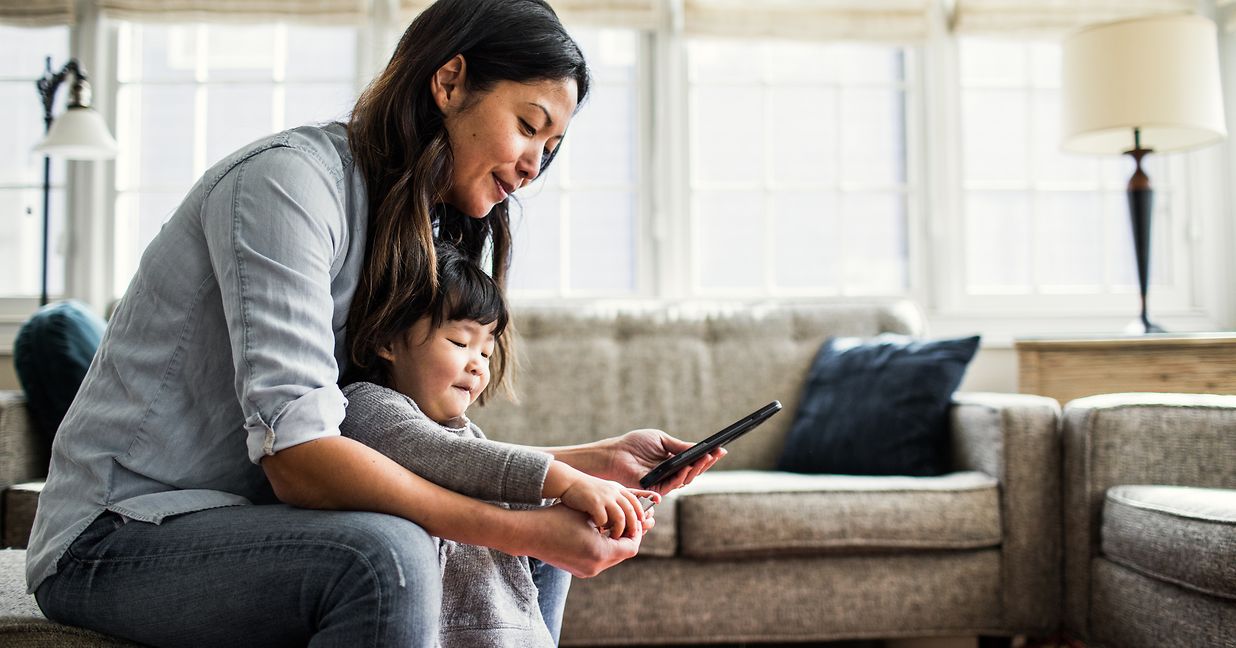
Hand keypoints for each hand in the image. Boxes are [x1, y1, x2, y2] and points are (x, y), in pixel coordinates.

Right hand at [515, 505, 654, 577]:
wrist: (530, 534)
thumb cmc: (558, 518)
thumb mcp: (588, 514)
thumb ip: (610, 518)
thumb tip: (630, 517)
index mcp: (600, 552)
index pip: (631, 547)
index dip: (637, 533)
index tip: (637, 521)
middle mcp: (596, 566)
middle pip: (623, 555)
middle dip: (627, 539)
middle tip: (629, 525)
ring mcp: (587, 571)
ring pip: (612, 558)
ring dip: (615, 544)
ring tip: (613, 528)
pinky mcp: (578, 571)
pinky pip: (600, 560)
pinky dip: (604, 548)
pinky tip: (599, 534)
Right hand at [559, 473, 659, 538]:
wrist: (568, 482)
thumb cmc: (585, 491)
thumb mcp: (604, 492)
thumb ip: (614, 502)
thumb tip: (624, 519)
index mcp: (617, 490)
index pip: (635, 502)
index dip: (640, 514)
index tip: (641, 525)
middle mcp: (613, 492)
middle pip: (630, 511)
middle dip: (633, 526)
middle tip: (631, 537)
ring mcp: (604, 497)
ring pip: (620, 518)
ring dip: (618, 530)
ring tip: (614, 538)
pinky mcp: (594, 502)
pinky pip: (603, 519)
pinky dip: (602, 527)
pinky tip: (597, 531)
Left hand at [595, 429, 726, 494]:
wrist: (616, 453)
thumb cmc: (636, 444)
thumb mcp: (662, 440)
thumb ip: (679, 446)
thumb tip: (700, 447)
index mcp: (674, 462)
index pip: (695, 461)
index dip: (708, 457)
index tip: (721, 449)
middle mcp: (672, 474)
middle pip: (694, 472)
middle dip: (706, 463)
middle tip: (716, 454)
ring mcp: (665, 482)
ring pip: (686, 479)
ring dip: (697, 469)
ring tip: (705, 458)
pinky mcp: (656, 490)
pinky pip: (672, 485)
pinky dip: (681, 476)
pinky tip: (686, 467)